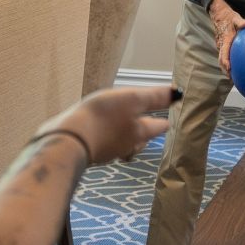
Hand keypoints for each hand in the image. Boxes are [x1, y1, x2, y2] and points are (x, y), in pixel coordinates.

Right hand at [38, 85, 173, 166]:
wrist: (67, 140)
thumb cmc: (102, 117)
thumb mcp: (131, 99)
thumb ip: (154, 97)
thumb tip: (178, 94)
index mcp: (139, 133)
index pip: (158, 127)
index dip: (163, 121)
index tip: (167, 120)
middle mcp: (125, 145)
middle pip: (141, 141)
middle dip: (145, 133)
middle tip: (148, 125)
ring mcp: (106, 150)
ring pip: (122, 145)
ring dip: (125, 138)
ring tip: (124, 131)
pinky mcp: (89, 151)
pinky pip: (103, 145)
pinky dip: (105, 139)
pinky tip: (98, 132)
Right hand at [209, 0, 244, 73]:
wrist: (218, 14)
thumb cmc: (228, 17)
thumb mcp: (235, 18)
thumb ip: (240, 22)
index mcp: (225, 40)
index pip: (223, 54)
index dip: (226, 62)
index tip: (229, 69)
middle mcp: (221, 44)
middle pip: (221, 60)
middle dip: (226, 70)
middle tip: (232, 78)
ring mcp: (220, 45)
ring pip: (222, 59)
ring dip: (226, 68)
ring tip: (233, 76)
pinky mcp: (222, 45)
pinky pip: (224, 55)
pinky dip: (227, 61)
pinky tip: (236, 65)